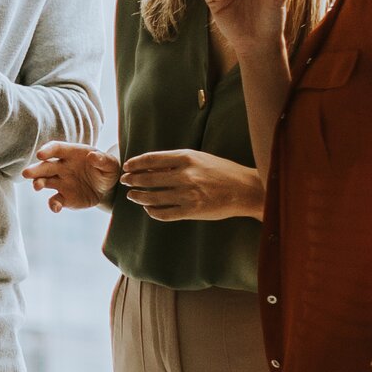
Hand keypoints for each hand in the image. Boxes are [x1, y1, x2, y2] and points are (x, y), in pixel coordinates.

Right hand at [22, 141, 117, 211]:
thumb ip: (103, 160)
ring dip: (38, 183)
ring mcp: (61, 182)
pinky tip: (56, 208)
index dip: (47, 150)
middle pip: (45, 166)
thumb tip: (93, 157)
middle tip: (26, 173)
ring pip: (44, 182)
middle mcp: (62, 167)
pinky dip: (53, 204)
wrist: (108, 188)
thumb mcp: (110, 164)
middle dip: (35, 169)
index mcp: (71, 154)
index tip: (40, 155)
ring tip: (37, 186)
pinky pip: (55, 200)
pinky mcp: (64, 197)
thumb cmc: (107, 170)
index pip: (56, 149)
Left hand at [118, 150, 263, 221]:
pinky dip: (152, 212)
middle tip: (125, 181)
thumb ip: (175, 162)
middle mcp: (186, 175)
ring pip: (153, 198)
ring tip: (133, 196)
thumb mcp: (199, 158)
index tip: (127, 166)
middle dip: (132, 180)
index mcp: (186, 158)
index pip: (151, 159)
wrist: (246, 190)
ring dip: (138, 197)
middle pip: (148, 179)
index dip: (135, 163)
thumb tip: (150, 166)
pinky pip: (164, 214)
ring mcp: (188, 194)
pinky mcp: (192, 211)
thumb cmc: (221, 171)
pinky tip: (149, 209)